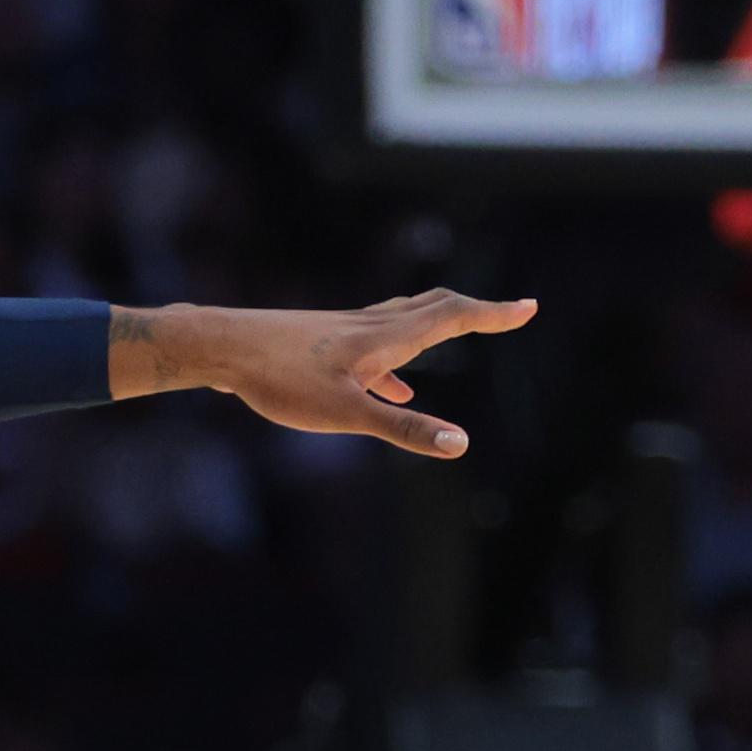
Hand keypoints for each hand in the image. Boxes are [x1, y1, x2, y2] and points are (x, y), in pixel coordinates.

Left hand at [140, 290, 537, 457]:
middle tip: (509, 312)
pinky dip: (397, 360)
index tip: (530, 307)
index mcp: (386, 338)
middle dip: (475, 312)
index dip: (494, 315)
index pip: (453, 317)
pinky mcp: (322, 342)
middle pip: (435, 308)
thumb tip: (460, 444)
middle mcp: (371, 326)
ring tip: (464, 333)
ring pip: (404, 321)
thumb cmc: (280, 379)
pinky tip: (391, 386)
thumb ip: (403, 428)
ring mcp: (346, 331)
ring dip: (440, 325)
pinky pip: (374, 346)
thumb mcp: (347, 413)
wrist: (221, 347)